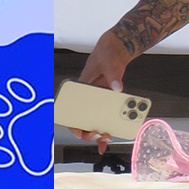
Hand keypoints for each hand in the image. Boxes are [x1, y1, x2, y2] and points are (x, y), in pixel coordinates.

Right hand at [74, 31, 128, 151]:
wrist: (116, 49)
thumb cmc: (106, 54)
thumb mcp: (108, 63)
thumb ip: (113, 75)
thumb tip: (117, 87)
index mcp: (81, 88)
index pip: (71, 109)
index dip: (73, 123)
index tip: (80, 131)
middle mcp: (88, 96)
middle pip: (83, 119)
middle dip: (88, 131)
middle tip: (97, 136)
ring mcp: (98, 99)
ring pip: (95, 120)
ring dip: (99, 132)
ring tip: (106, 140)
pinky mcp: (109, 100)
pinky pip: (107, 115)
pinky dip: (110, 125)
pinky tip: (112, 136)